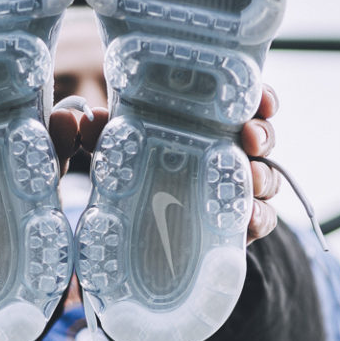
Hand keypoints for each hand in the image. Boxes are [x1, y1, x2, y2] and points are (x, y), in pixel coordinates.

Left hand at [65, 83, 281, 244]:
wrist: (128, 242)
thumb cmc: (127, 178)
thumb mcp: (109, 152)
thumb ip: (95, 137)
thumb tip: (73, 119)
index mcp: (207, 127)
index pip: (245, 105)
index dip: (261, 98)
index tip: (260, 98)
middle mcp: (227, 156)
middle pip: (262, 138)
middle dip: (264, 134)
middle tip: (249, 137)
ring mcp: (234, 193)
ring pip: (266, 179)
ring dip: (263, 177)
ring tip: (249, 179)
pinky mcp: (233, 230)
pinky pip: (259, 221)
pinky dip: (258, 219)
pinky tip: (247, 217)